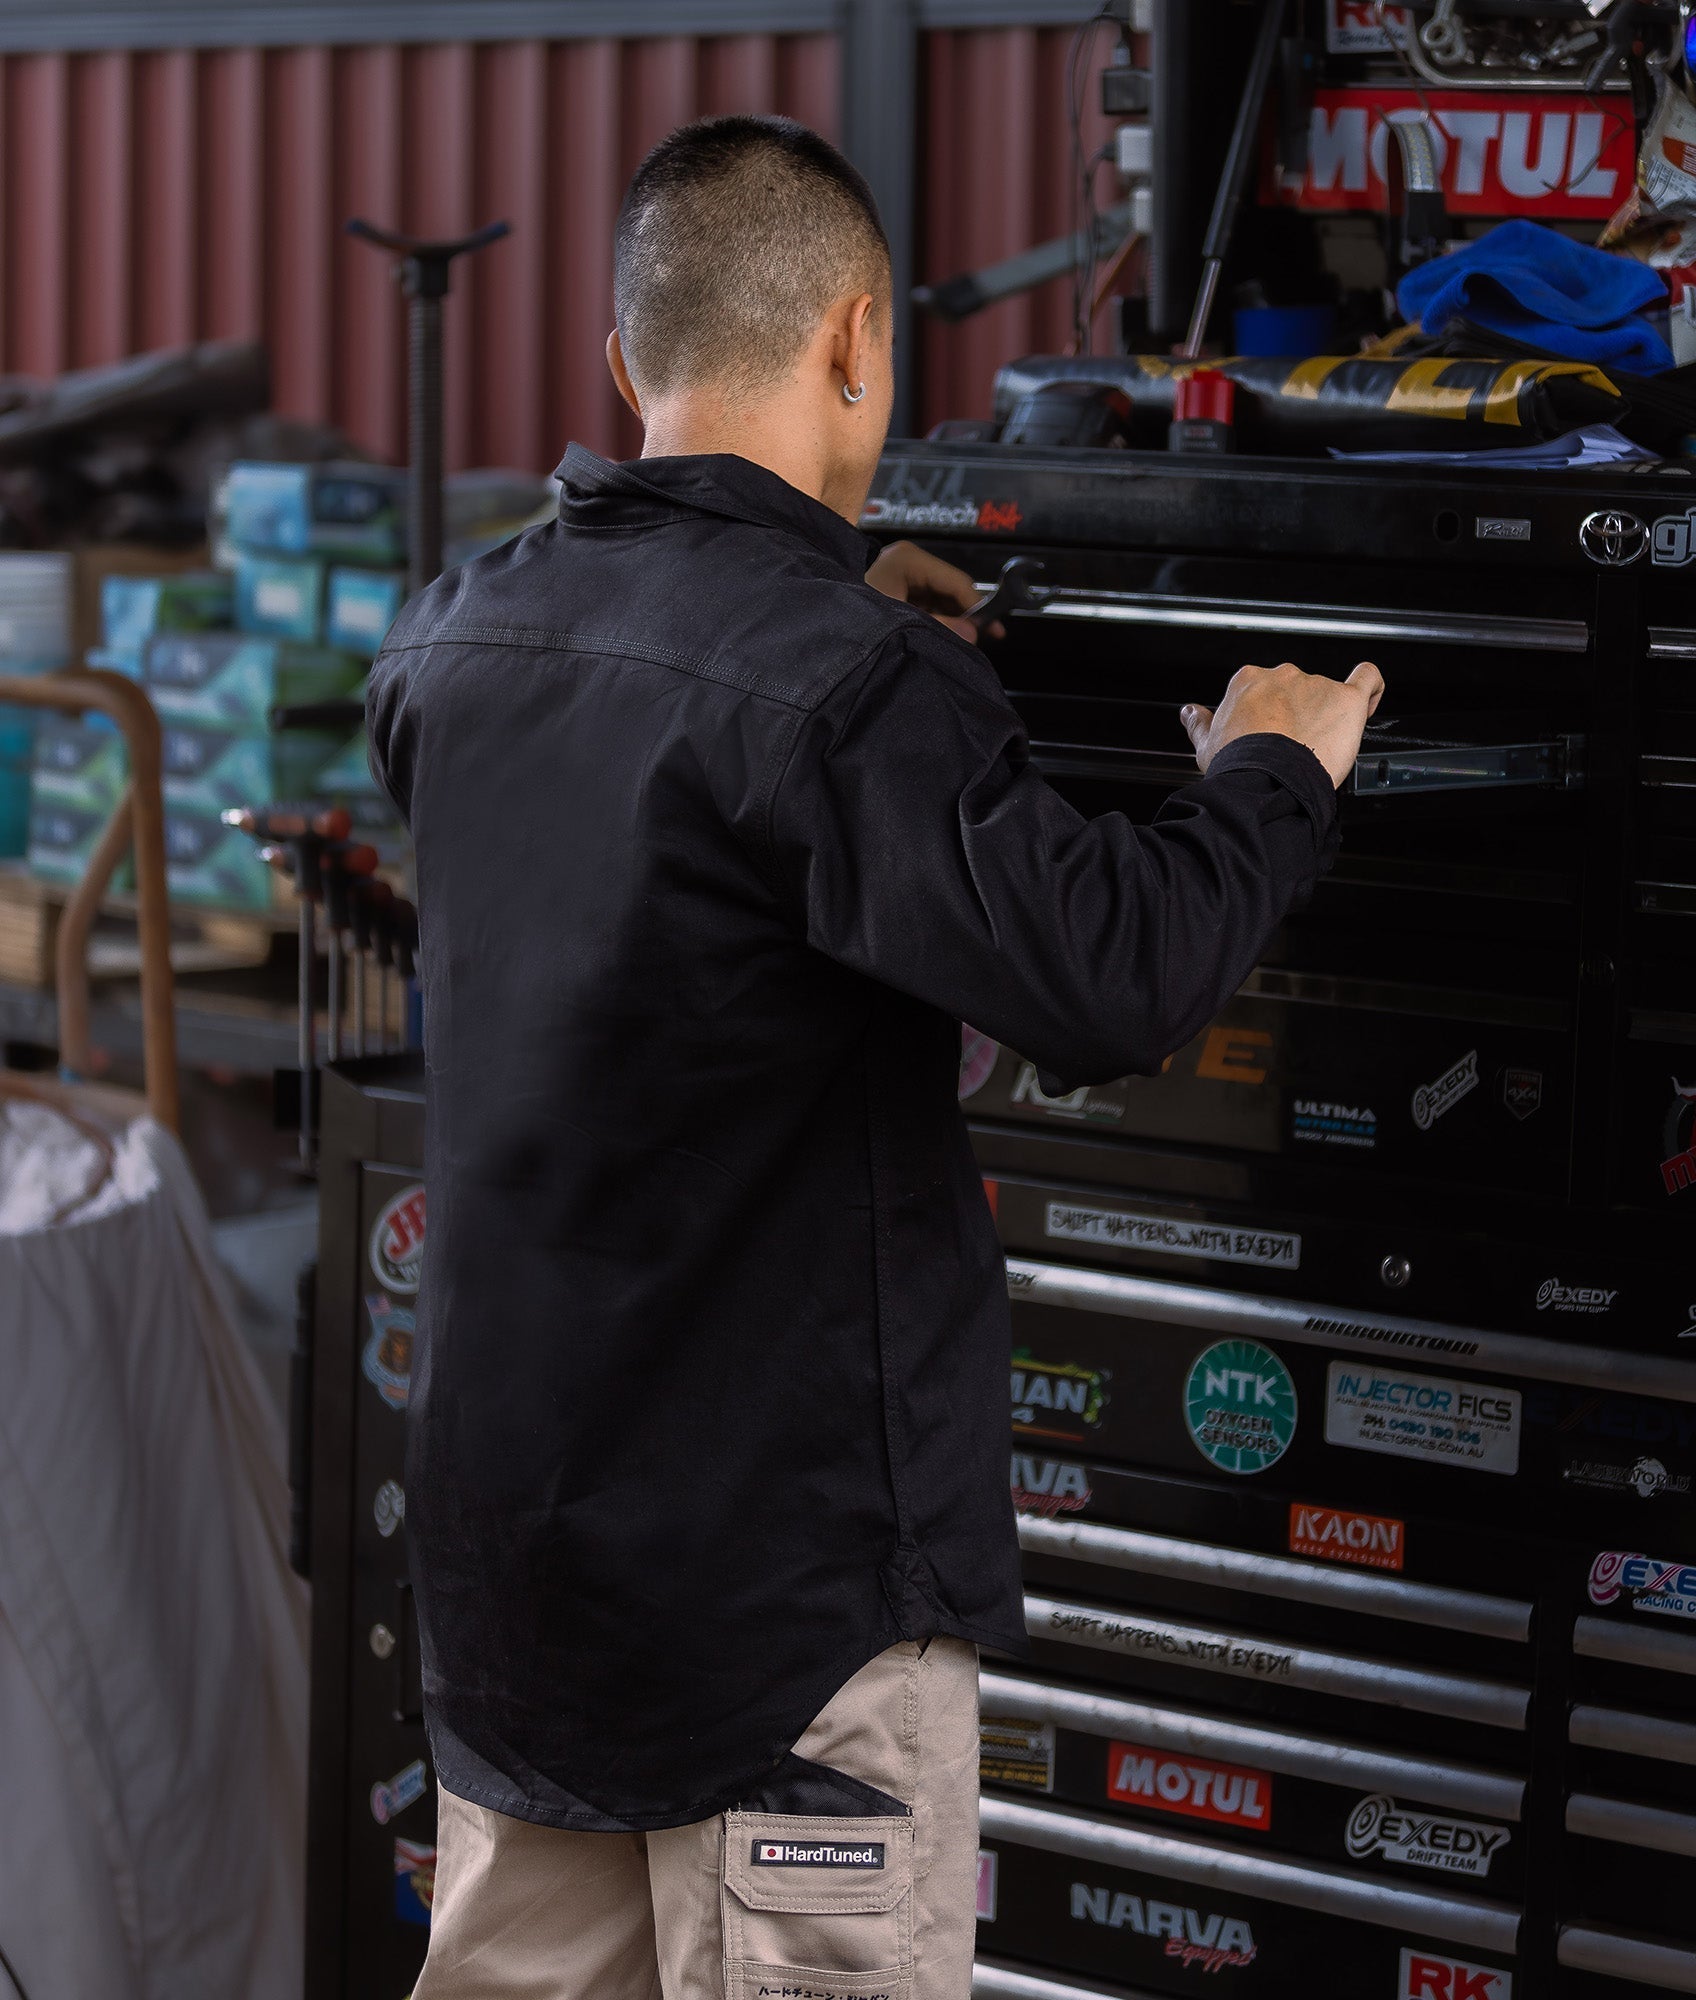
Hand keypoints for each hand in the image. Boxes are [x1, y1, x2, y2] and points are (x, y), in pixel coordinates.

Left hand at [865, 540, 995, 641]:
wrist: (820, 627)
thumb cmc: (852, 614)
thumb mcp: (901, 620)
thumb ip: (939, 627)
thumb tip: (973, 634)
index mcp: (909, 559)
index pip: (956, 580)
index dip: (976, 605)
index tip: (992, 629)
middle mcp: (908, 563)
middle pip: (950, 589)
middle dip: (965, 615)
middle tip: (983, 639)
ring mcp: (902, 577)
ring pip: (940, 600)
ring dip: (952, 621)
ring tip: (964, 642)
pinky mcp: (897, 593)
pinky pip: (927, 607)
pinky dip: (938, 622)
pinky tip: (946, 638)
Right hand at [1181, 660, 1385, 788]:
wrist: (1265, 780)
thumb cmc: (1238, 764)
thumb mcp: (1207, 744)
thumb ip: (1199, 723)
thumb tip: (1190, 713)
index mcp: (1248, 681)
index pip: (1263, 691)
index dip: (1268, 714)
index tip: (1269, 735)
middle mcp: (1283, 676)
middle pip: (1295, 689)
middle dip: (1296, 714)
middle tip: (1294, 746)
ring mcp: (1316, 684)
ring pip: (1327, 693)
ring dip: (1327, 714)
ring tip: (1323, 746)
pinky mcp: (1347, 699)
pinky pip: (1368, 680)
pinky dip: (1371, 686)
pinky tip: (1368, 700)